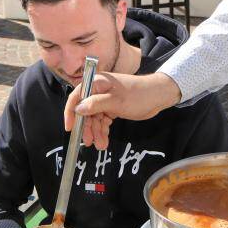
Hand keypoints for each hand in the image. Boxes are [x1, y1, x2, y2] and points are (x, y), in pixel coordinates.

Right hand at [63, 72, 181, 149]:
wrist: (158, 96)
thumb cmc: (139, 94)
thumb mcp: (116, 101)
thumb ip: (95, 104)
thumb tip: (78, 109)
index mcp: (97, 83)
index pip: (76, 96)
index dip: (70, 112)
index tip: (70, 128)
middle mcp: (98, 90)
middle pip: (85, 111)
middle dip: (87, 128)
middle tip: (89, 142)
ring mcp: (105, 99)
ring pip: (94, 118)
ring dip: (96, 132)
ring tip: (101, 145)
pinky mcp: (112, 107)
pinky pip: (102, 120)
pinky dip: (103, 130)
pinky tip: (104, 139)